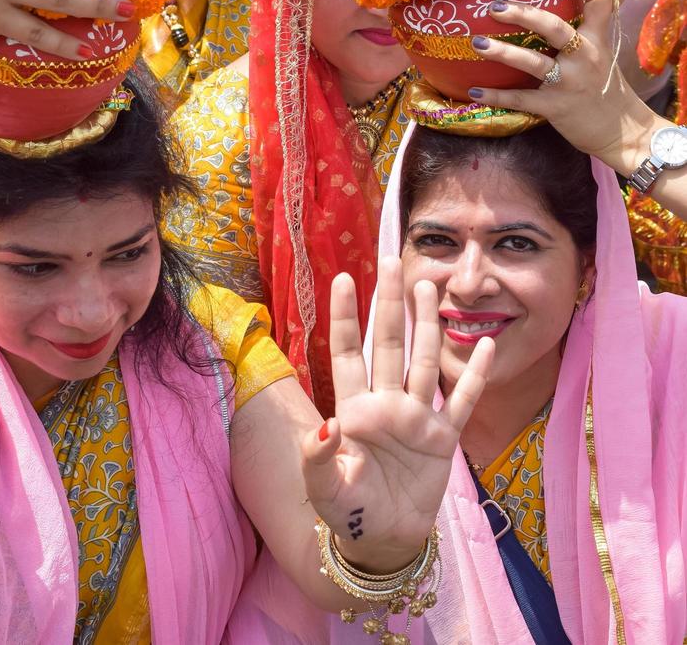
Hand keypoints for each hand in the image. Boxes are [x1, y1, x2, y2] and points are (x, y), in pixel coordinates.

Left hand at [302, 260, 492, 571]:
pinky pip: (461, 401)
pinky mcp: (444, 439)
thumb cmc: (348, 511)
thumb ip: (318, 457)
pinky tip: (485, 345)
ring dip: (426, 324)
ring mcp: (416, 418)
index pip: (348, 352)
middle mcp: (386, 403)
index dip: (345, 316)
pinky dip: (474, 375)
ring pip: (422, 360)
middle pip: (388, 342)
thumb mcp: (323, 488)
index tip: (342, 278)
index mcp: (354, 409)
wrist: (384, 542)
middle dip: (389, 303)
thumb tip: (326, 424)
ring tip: (427, 287)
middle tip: (393, 262)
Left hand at [467, 0, 653, 167]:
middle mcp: (585, 56)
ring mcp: (570, 82)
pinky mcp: (556, 107)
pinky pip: (520, 99)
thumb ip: (578, 35)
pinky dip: (495, 96)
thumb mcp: (598, 56)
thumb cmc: (601, 88)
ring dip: (502, 52)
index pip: (600, 0)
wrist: (620, 130)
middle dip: (523, 15)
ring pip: (533, 62)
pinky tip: (474, 92)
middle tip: (495, 7)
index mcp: (597, 39)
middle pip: (554, 27)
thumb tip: (541, 12)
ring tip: (476, 43)